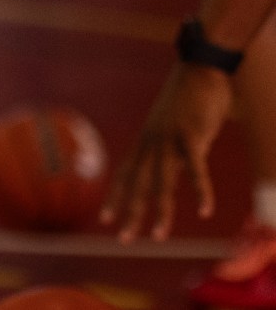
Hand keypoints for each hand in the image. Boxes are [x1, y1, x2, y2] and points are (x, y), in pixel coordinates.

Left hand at [101, 62, 231, 240]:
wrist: (198, 69)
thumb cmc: (188, 100)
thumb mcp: (174, 129)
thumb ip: (173, 150)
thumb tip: (176, 170)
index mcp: (146, 141)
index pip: (126, 175)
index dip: (116, 197)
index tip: (105, 220)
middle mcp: (152, 143)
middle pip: (138, 184)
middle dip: (130, 212)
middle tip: (124, 240)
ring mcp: (170, 139)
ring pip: (162, 182)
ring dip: (160, 211)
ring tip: (158, 237)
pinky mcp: (193, 136)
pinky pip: (196, 168)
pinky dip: (200, 189)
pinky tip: (204, 210)